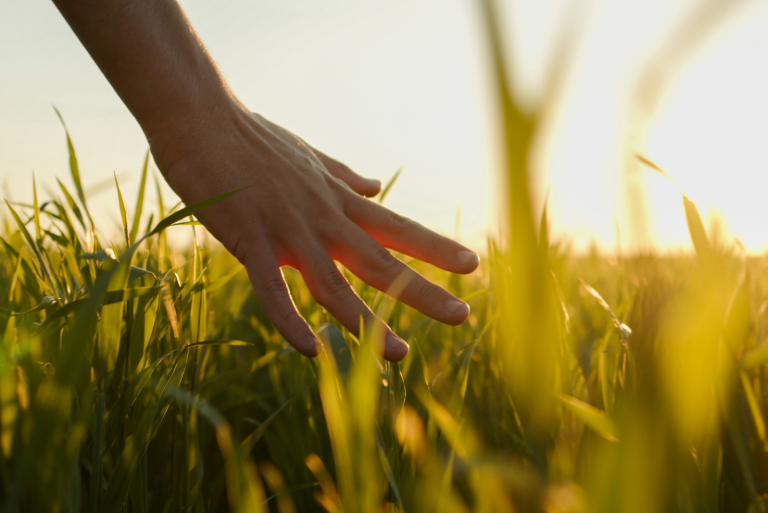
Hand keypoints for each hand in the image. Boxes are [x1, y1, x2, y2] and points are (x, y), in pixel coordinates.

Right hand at [150, 103, 479, 360]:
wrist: (202, 118)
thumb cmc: (253, 138)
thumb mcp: (309, 156)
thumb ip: (344, 176)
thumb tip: (375, 186)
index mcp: (337, 200)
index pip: (397, 227)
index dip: (436, 248)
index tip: (471, 265)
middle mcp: (323, 218)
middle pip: (381, 261)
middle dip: (423, 291)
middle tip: (463, 316)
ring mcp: (288, 231)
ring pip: (334, 286)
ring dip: (368, 323)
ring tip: (401, 354)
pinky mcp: (249, 240)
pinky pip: (272, 292)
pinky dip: (291, 322)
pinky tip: (311, 351)